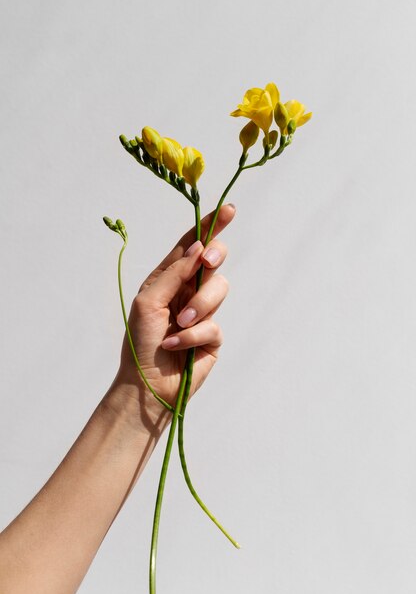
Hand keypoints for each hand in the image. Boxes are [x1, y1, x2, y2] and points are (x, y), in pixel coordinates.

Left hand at [113, 203, 235, 431]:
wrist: (146, 384)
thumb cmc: (140, 341)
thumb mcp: (149, 301)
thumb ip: (174, 273)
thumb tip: (198, 248)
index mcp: (169, 279)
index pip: (192, 247)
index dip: (210, 226)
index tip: (228, 210)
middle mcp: (188, 291)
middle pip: (214, 261)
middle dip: (214, 258)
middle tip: (207, 264)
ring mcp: (202, 313)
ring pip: (219, 290)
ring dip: (198, 307)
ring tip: (179, 325)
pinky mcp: (212, 337)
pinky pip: (214, 325)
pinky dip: (194, 335)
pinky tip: (177, 345)